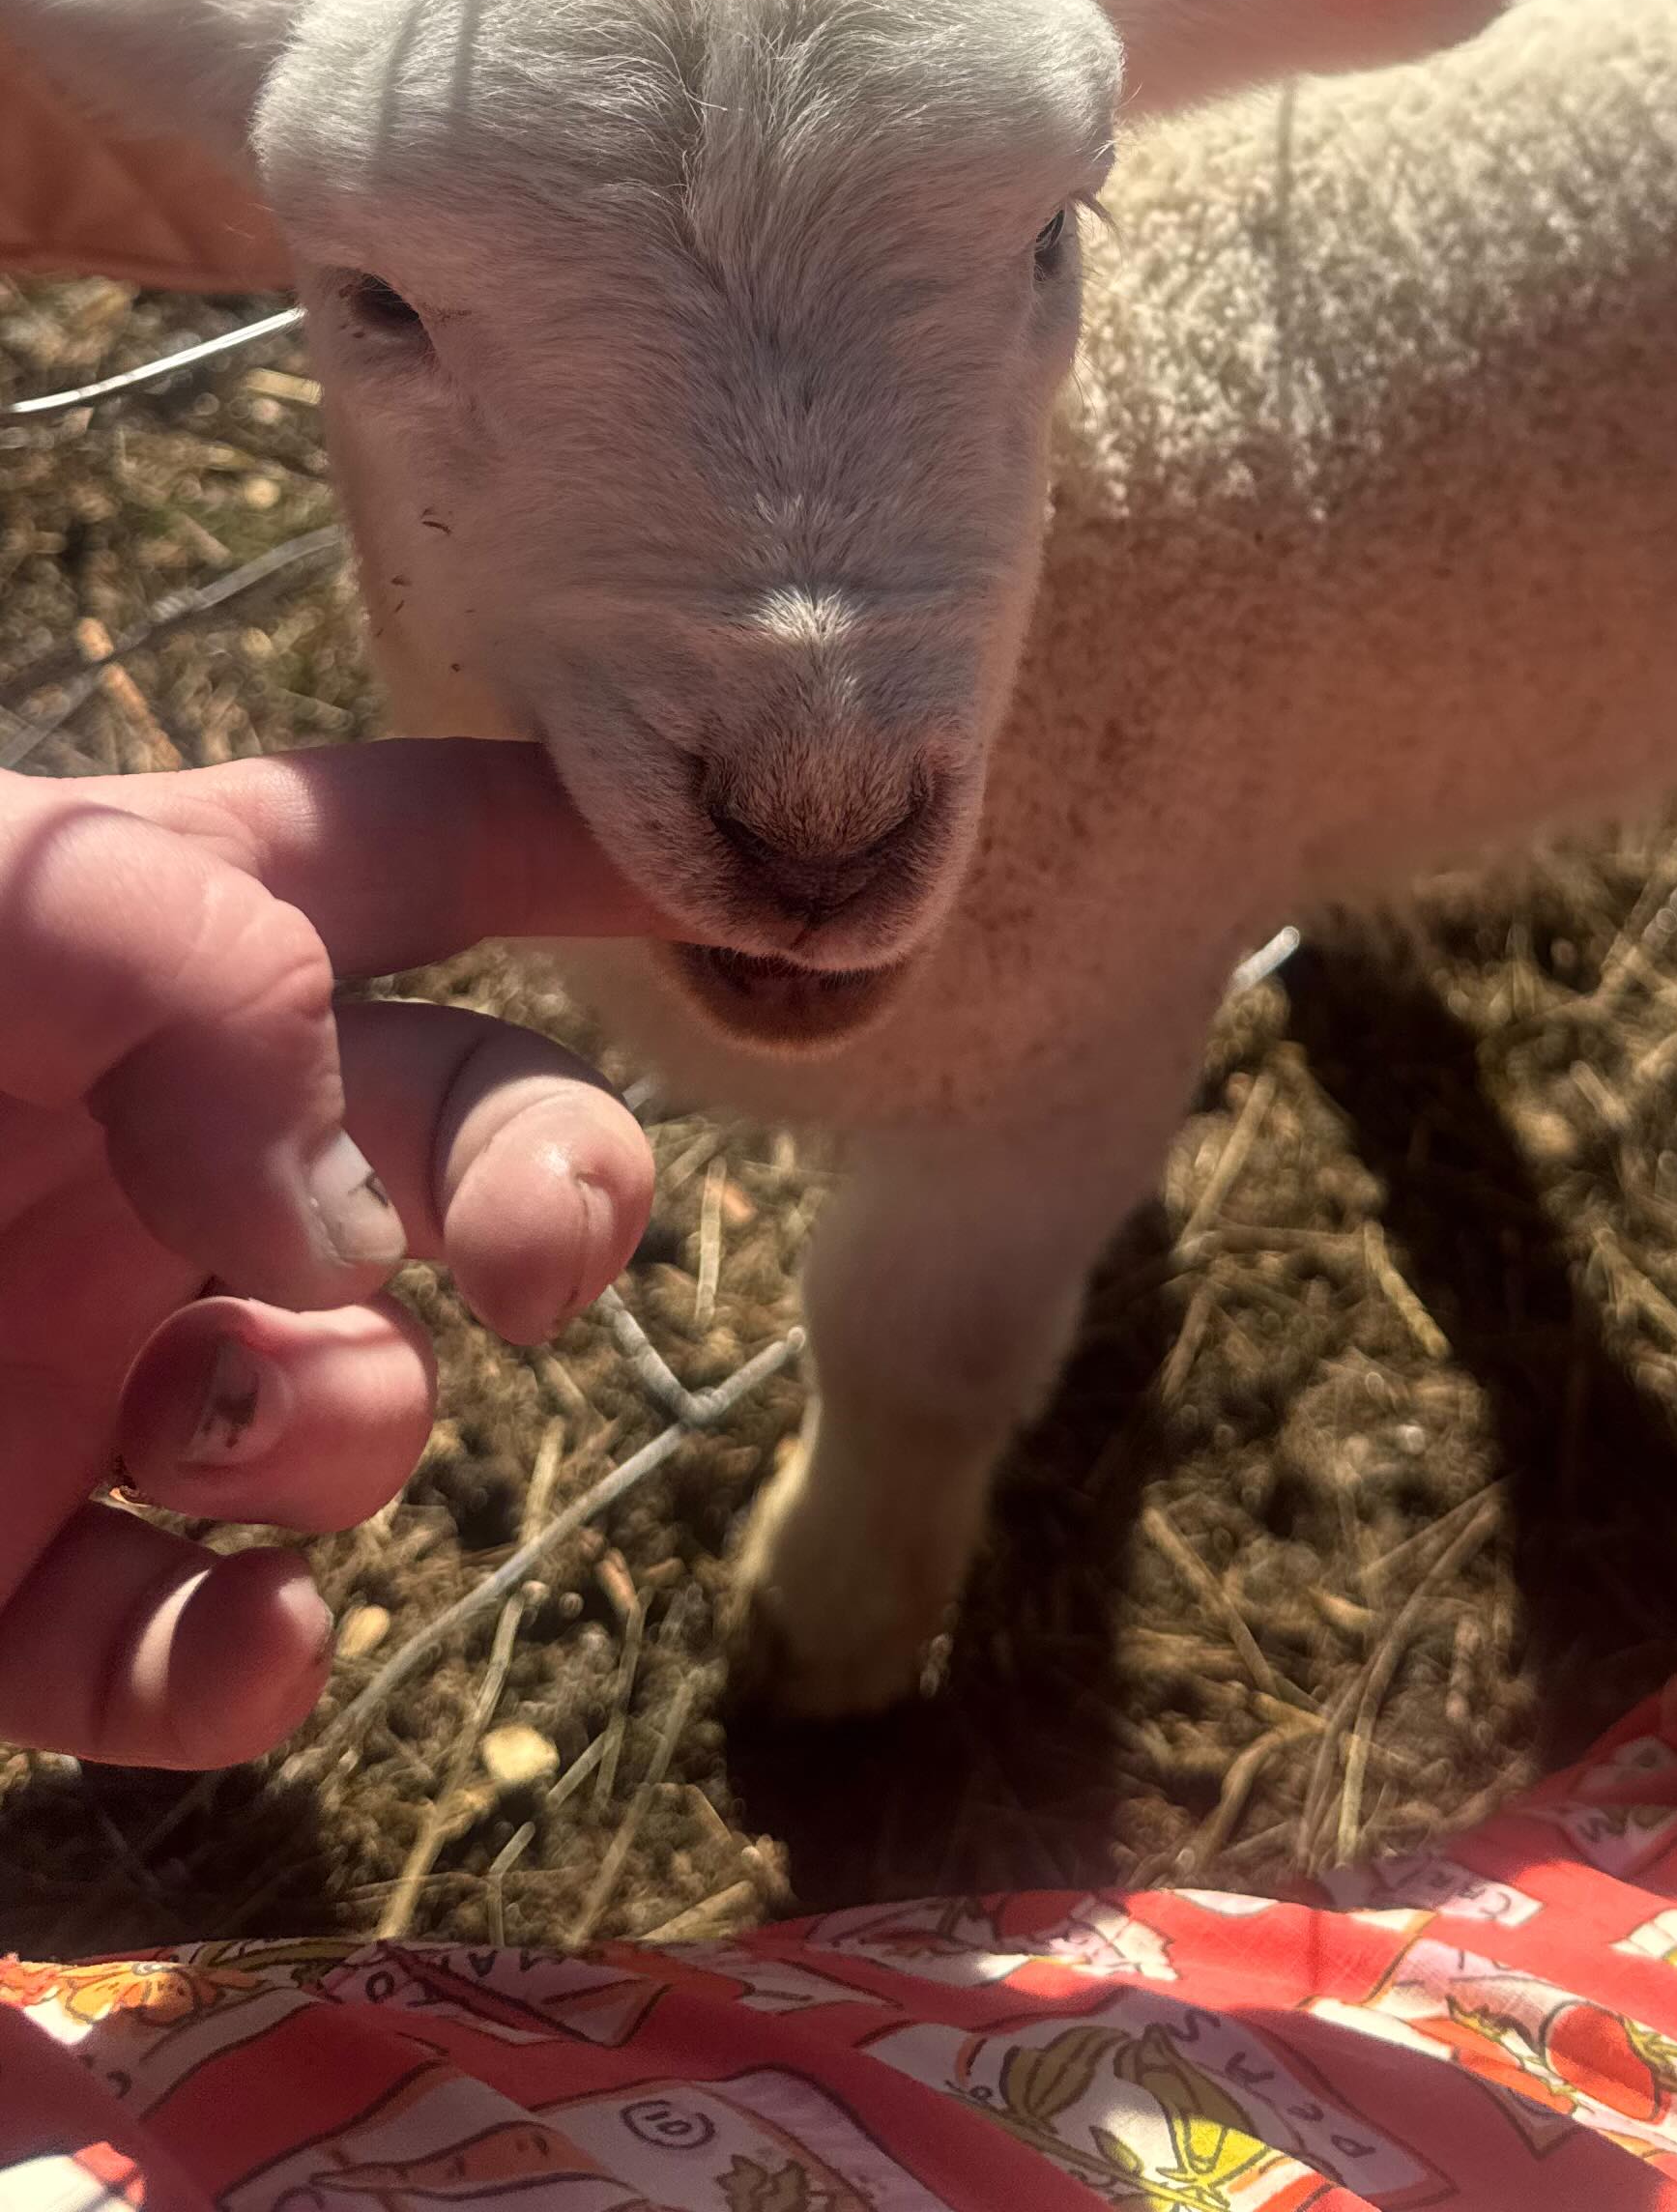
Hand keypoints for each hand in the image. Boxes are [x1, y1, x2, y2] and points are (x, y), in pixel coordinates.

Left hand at [0, 743, 661, 1770]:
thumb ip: (202, 967)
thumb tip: (353, 1219)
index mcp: (142, 944)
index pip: (408, 846)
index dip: (589, 841)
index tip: (763, 884)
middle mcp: (141, 1149)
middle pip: (454, 1133)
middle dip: (554, 1185)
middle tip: (542, 1267)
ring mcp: (78, 1368)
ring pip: (350, 1402)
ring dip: (342, 1424)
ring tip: (196, 1422)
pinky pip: (185, 1653)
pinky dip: (245, 1667)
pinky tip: (237, 1638)